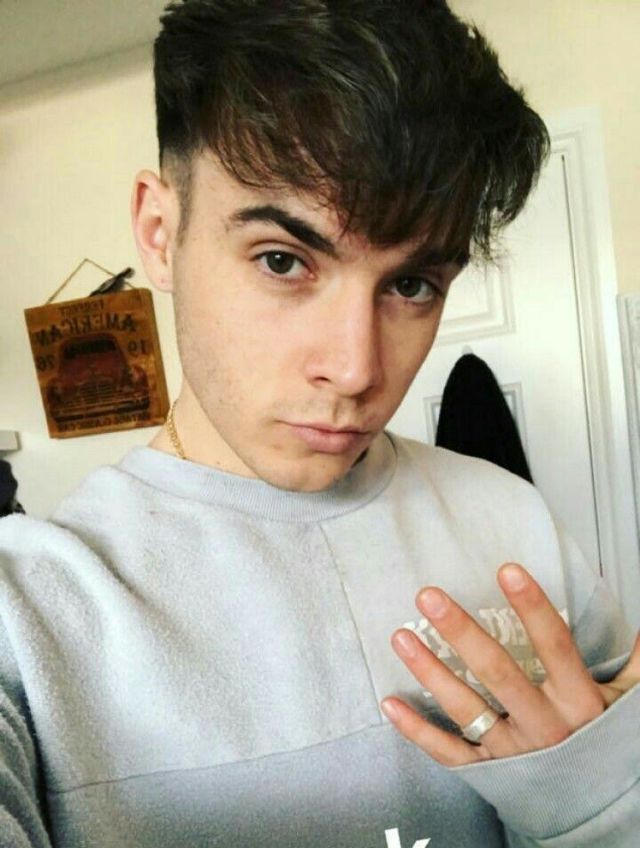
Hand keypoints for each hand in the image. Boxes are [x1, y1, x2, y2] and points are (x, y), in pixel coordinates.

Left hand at [381, 563, 639, 765]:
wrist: (602, 813)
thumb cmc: (608, 749)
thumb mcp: (627, 704)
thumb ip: (635, 664)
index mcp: (579, 701)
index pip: (554, 645)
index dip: (531, 607)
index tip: (507, 571)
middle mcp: (544, 725)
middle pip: (499, 672)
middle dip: (461, 632)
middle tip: (429, 597)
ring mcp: (514, 751)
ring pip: (467, 709)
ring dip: (430, 672)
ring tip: (401, 637)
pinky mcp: (492, 772)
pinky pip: (450, 753)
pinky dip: (418, 731)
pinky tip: (391, 704)